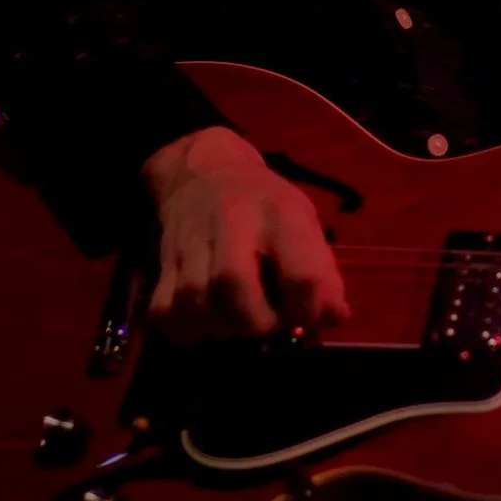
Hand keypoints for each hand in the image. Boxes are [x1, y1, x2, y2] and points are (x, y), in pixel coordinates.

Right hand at [141, 125, 351, 344]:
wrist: (203, 171)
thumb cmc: (265, 205)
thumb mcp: (304, 221)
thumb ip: (321, 271)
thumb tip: (335, 318)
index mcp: (281, 214)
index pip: (300, 272)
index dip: (308, 311)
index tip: (307, 322)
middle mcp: (233, 222)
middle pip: (233, 282)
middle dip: (255, 322)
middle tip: (266, 329)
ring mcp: (192, 240)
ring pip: (193, 299)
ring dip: (219, 328)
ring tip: (235, 326)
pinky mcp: (164, 261)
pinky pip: (164, 309)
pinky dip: (183, 328)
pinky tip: (204, 324)